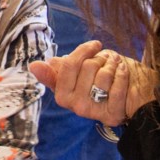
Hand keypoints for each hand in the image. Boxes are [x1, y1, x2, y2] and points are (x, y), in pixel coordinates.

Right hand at [29, 40, 155, 125]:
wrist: (126, 99)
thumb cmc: (98, 83)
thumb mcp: (75, 75)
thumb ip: (56, 71)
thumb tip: (33, 66)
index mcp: (62, 95)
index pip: (68, 64)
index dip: (83, 50)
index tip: (95, 45)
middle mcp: (75, 106)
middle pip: (88, 67)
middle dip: (101, 58)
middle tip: (107, 60)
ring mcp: (94, 112)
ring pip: (104, 75)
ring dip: (113, 64)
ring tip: (116, 65)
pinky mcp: (112, 114)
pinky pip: (118, 86)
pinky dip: (123, 74)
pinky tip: (123, 71)